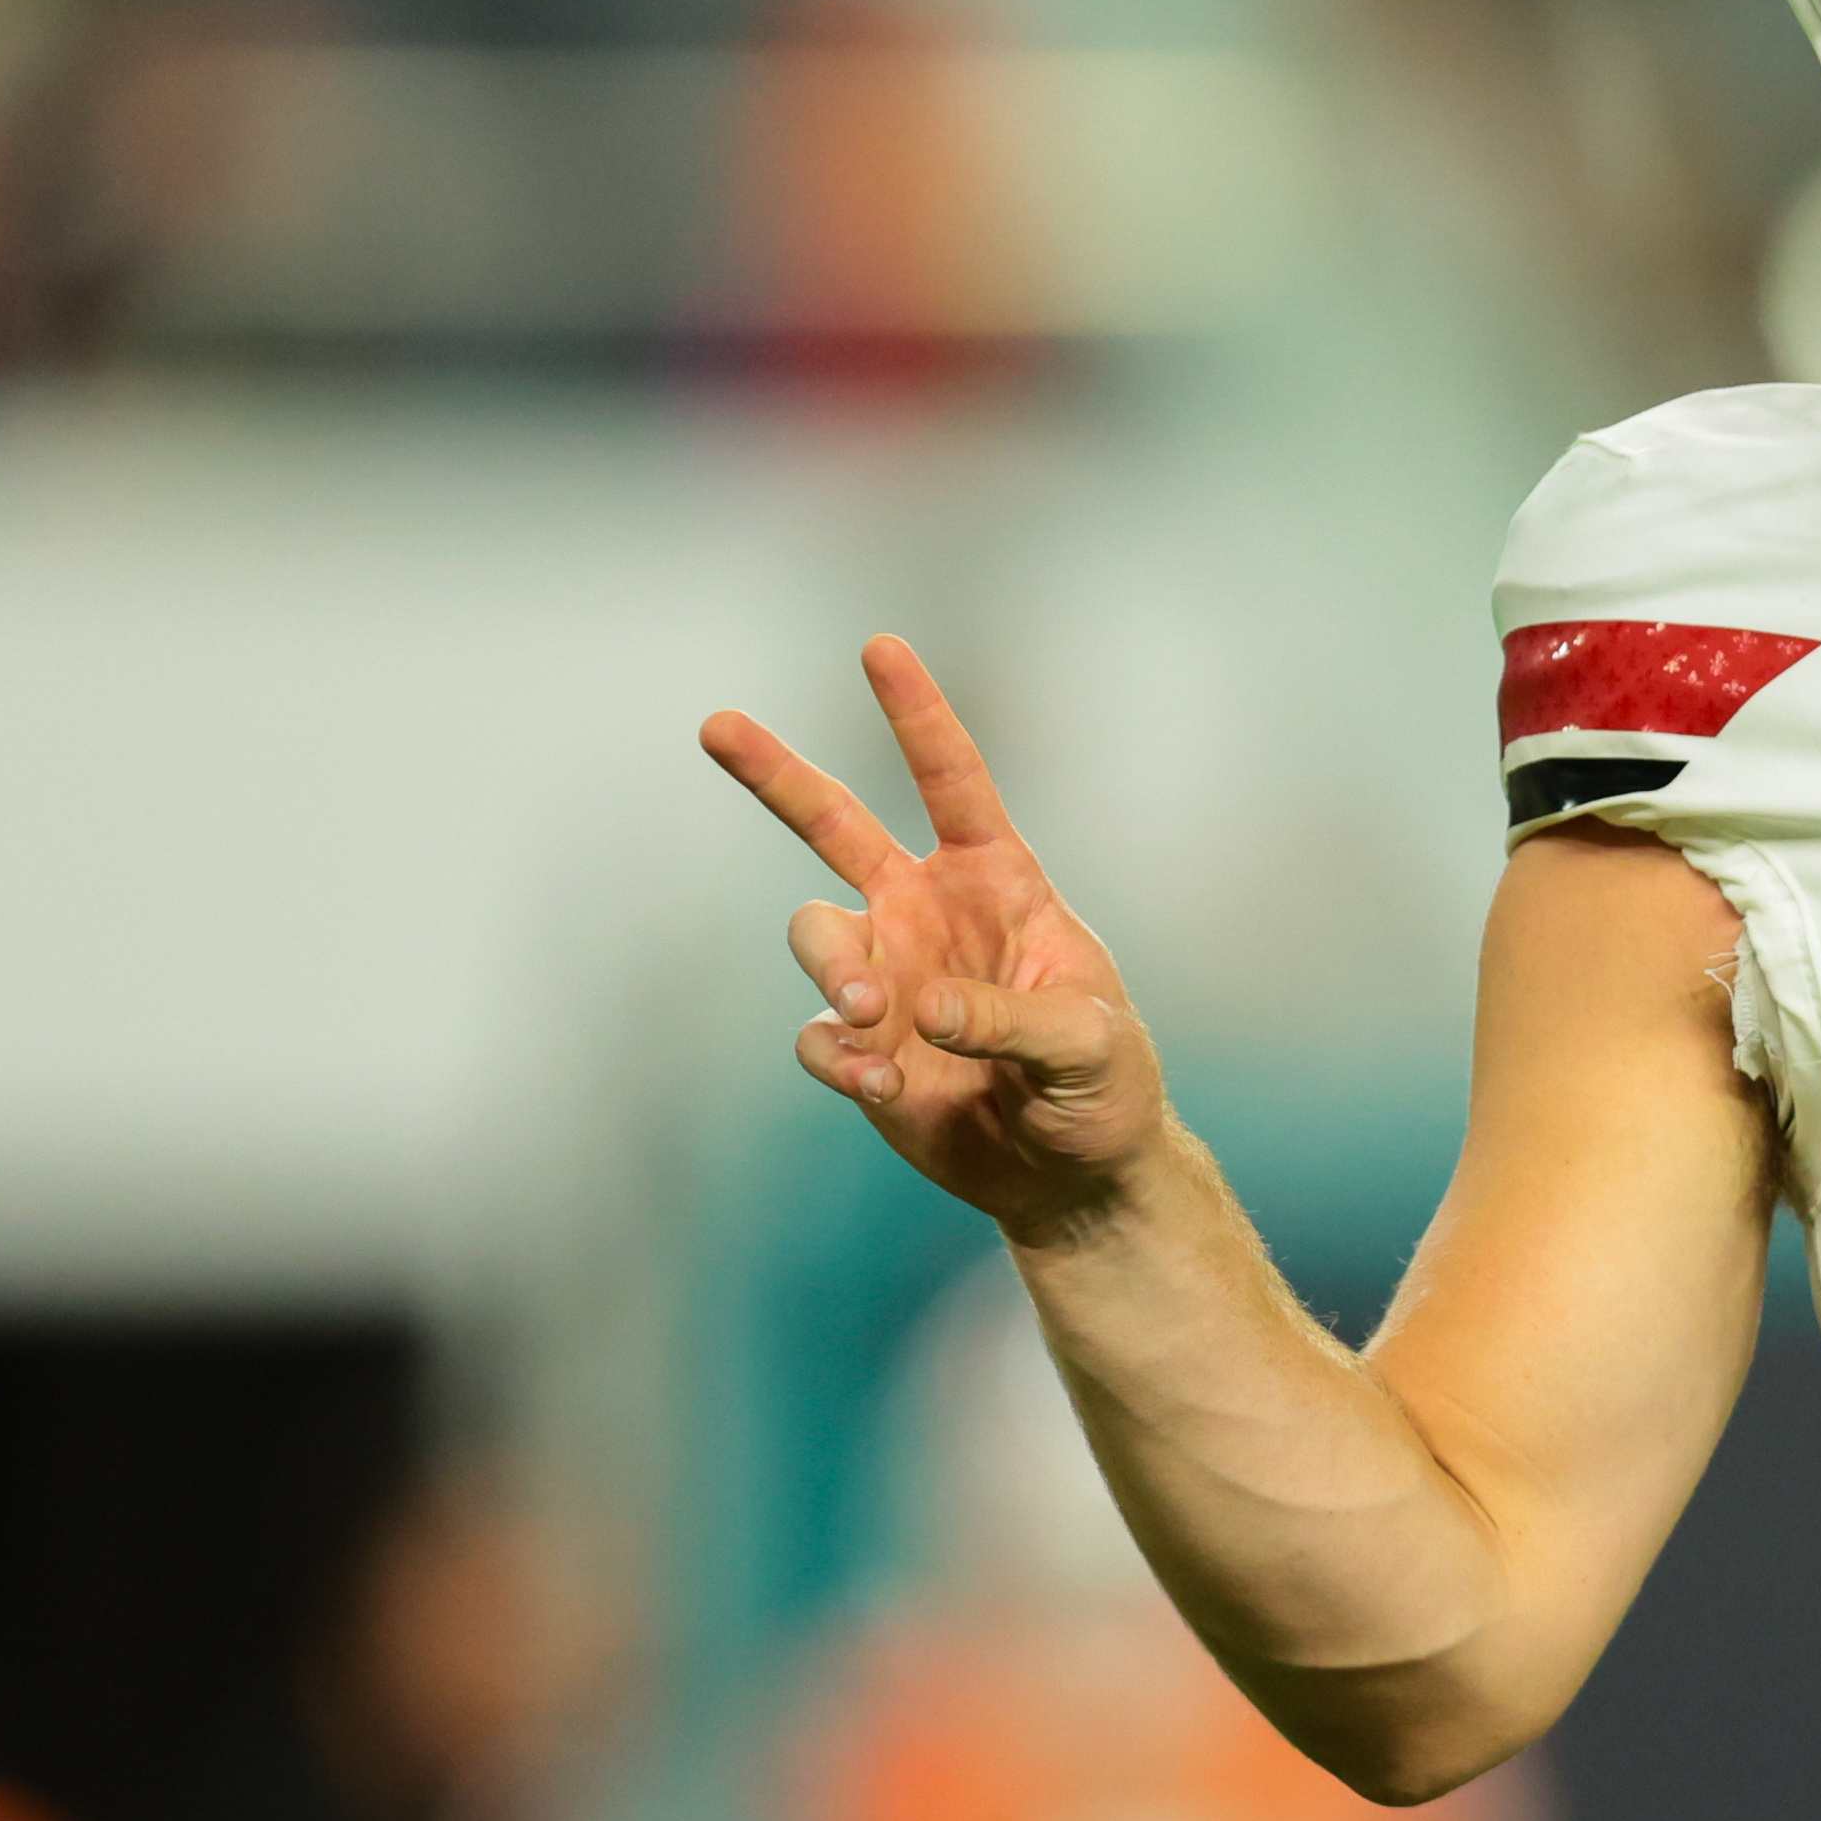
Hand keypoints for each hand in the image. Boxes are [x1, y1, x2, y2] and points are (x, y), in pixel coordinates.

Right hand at [701, 636, 1167, 1234]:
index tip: (878, 646)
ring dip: (832, 969)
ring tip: (868, 1015)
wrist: (1074, 1174)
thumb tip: (919, 1005)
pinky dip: (840, 1057)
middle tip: (716, 725)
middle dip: (774, 774)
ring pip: (816, 938)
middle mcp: (928, 914)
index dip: (916, 715)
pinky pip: (820, 1037)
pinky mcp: (862, 1048)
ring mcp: (888, 978)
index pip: (953, 782)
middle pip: (835, 826)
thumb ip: (1009, 1018)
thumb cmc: (1105, 1089)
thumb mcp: (1087, 1044)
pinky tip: (885, 1083)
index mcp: (999, 883)